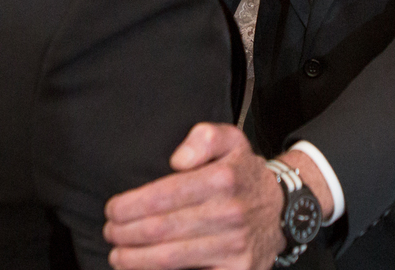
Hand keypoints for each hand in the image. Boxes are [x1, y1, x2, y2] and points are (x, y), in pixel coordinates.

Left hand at [103, 123, 285, 269]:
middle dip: (125, 233)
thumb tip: (176, 160)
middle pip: (160, 229)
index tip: (112, 210)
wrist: (284, 209)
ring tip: (118, 255)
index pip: (162, 196)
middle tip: (110, 232)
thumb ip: (202, 138)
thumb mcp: (230, 140)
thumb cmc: (244, 174)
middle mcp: (229, 213)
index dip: (129, 206)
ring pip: (170, 257)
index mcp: (222, 179)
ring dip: (135, 259)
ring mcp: (235, 246)